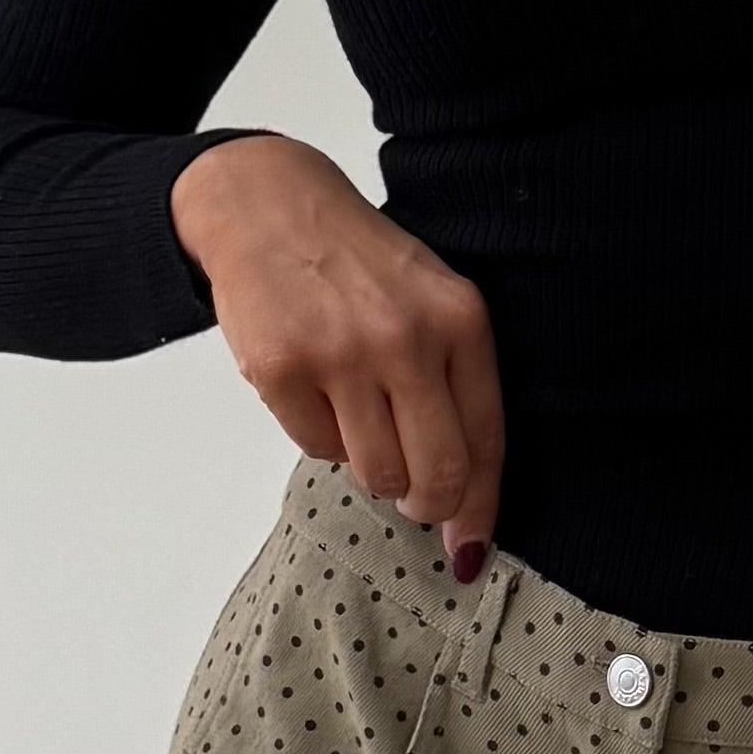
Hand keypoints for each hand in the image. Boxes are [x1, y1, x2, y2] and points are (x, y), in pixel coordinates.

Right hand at [169, 135, 503, 573]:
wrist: (267, 206)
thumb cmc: (358, 266)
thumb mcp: (430, 302)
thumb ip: (456, 389)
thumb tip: (463, 508)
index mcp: (460, 320)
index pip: (485, 441)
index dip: (480, 507)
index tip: (469, 547)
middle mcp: (407, 337)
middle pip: (435, 474)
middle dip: (427, 503)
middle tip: (413, 496)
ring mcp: (341, 353)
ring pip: (375, 472)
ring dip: (370, 464)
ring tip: (359, 413)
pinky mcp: (281, 368)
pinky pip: (316, 448)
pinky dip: (321, 435)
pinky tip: (317, 388)